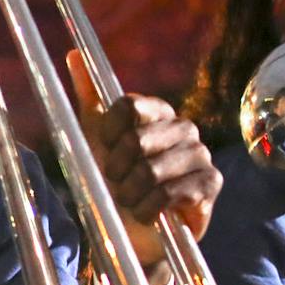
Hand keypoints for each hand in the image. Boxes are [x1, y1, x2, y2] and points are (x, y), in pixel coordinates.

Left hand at [68, 51, 220, 284]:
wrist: (130, 230)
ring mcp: (201, 155)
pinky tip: (149, 213)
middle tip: (118, 183)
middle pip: (138, 139)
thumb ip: (88, 96)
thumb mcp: (93, 137)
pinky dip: (150, 208)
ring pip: (152, 170)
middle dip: (117, 170)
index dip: (108, 133)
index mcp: (158, 112)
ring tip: (132, 200)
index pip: (129, 105)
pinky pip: (171, 192)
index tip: (104, 151)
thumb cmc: (114, 181)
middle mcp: (184, 128)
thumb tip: (73, 55)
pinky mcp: (211, 183)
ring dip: (131, 193)